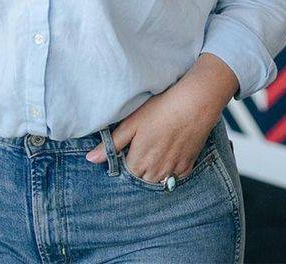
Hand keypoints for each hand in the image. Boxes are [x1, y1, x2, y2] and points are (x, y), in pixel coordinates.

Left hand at [84, 87, 219, 183]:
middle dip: (138, 169)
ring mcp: (173, 171)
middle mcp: (155, 172)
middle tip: (142, 147)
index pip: (125, 174)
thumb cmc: (160, 110)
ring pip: (158, 181)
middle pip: (141, 179)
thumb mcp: (132, 123)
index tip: (127, 148)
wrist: (194, 105)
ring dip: (153, 172)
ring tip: (155, 150)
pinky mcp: (188, 166)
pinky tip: (169, 153)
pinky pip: (175, 177)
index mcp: (139, 162)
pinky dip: (170, 170)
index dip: (124, 161)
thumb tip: (90, 159)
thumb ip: (112, 143)